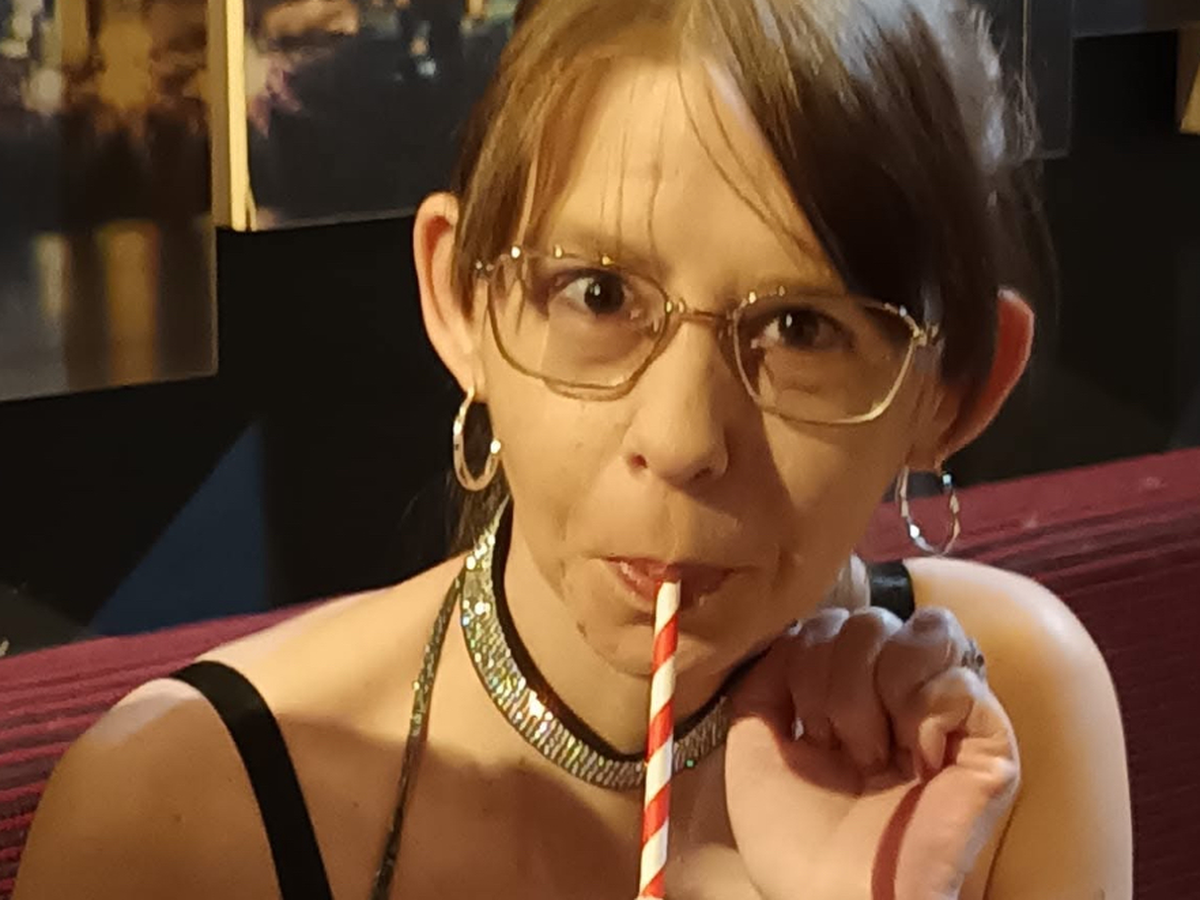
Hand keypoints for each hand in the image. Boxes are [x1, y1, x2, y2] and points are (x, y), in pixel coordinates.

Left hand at [724, 607, 1019, 899]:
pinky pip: (962, 681)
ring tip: (872, 752)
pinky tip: (913, 759)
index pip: (835, 618)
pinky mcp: (990, 745)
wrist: (828, 899)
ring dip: (878, 689)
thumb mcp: (756, 741)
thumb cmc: (791, 835)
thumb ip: (769, 676)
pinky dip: (923, 712)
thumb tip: (799, 627)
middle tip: (838, 748)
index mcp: (850, 690)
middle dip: (836, 681)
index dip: (807, 659)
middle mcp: (901, 693)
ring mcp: (948, 715)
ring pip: (927, 630)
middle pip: (873, 619)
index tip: (805, 728)